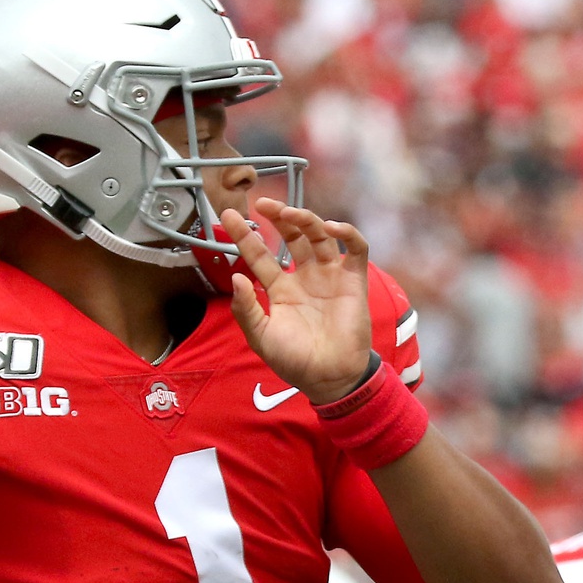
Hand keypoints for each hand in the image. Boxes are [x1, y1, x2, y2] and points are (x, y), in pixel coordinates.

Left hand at [221, 198, 371, 404]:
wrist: (329, 378)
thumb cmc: (295, 361)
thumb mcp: (261, 336)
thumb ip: (246, 308)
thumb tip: (236, 277)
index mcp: (280, 289)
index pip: (260, 254)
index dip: (244, 236)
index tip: (228, 217)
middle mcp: (305, 276)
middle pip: (291, 236)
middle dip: (278, 217)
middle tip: (262, 203)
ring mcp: (330, 275)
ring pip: (319, 235)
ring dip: (306, 220)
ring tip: (290, 214)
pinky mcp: (354, 280)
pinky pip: (355, 248)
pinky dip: (346, 233)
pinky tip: (330, 228)